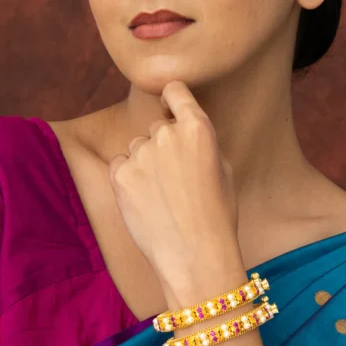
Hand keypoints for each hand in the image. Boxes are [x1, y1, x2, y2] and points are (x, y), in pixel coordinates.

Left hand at [108, 80, 242, 305]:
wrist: (196, 255)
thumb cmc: (217, 216)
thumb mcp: (223, 171)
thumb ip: (201, 143)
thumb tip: (185, 133)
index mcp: (198, 128)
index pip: (176, 90)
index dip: (173, 98)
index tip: (171, 107)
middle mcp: (166, 133)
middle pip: (158, 126)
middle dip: (165, 144)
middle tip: (176, 177)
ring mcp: (141, 154)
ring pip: (139, 147)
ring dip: (147, 162)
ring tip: (162, 195)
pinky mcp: (121, 175)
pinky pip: (121, 163)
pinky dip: (130, 176)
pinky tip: (145, 199)